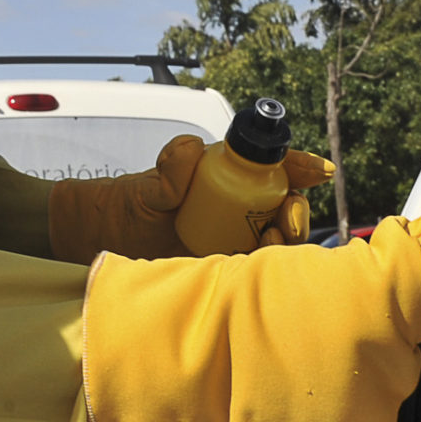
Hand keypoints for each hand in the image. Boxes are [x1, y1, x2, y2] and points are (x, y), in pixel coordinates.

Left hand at [49, 136, 336, 263]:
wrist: (101, 243)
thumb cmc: (127, 205)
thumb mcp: (149, 185)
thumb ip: (171, 168)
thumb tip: (193, 150)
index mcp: (227, 177)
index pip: (273, 167)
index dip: (301, 167)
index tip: (319, 171)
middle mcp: (237, 208)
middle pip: (285, 206)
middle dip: (298, 211)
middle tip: (287, 220)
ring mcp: (233, 239)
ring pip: (277, 240)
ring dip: (287, 241)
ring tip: (274, 242)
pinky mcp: (226, 270)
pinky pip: (256, 271)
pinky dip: (268, 271)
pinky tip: (263, 271)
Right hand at [82, 209, 420, 421]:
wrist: (212, 358)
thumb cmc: (258, 300)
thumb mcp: (331, 263)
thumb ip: (391, 264)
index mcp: (393, 286)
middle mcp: (400, 339)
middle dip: (400, 312)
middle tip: (350, 307)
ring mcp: (387, 386)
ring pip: (403, 360)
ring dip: (377, 350)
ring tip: (323, 343)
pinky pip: (383, 394)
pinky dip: (361, 383)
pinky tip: (322, 372)